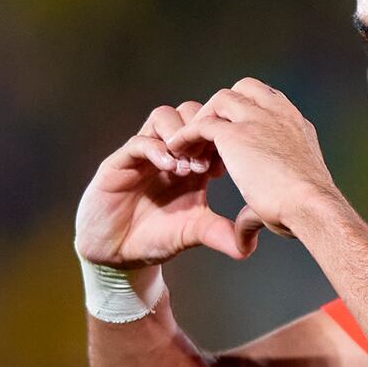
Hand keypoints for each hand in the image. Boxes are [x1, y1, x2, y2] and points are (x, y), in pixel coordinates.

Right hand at [74, 102, 253, 268]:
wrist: (118, 253)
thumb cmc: (155, 237)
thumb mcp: (194, 232)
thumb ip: (220, 233)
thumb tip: (249, 247)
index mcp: (191, 161)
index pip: (209, 129)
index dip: (219, 139)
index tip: (224, 167)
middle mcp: (169, 151)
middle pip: (189, 112)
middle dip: (201, 132)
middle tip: (205, 164)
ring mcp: (144, 153)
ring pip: (163, 116)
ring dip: (179, 135)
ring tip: (186, 168)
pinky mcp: (119, 162)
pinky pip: (138, 141)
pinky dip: (156, 149)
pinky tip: (168, 168)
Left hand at [164, 78, 340, 244]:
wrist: (312, 207)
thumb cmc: (307, 211)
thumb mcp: (289, 197)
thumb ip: (260, 207)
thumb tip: (243, 241)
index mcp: (296, 125)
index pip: (269, 101)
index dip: (248, 114)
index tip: (234, 135)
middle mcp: (279, 114)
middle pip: (245, 89)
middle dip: (224, 107)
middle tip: (209, 135)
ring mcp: (257, 119)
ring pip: (221, 100)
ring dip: (205, 118)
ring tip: (191, 143)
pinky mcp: (235, 134)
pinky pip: (202, 124)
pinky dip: (187, 135)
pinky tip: (176, 150)